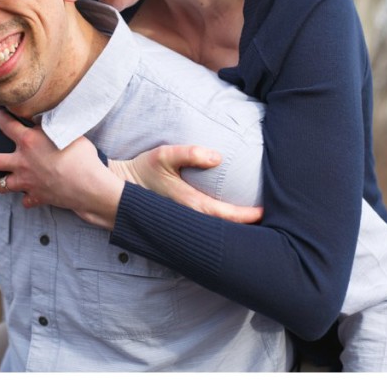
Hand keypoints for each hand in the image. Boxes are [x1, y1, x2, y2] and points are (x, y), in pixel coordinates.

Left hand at [0, 108, 124, 229]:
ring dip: (0, 184)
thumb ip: (50, 126)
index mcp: (28, 142)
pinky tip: (30, 197)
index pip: (6, 125)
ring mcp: (27, 182)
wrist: (88, 187)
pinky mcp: (37, 197)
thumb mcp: (67, 132)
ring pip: (3, 185)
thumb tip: (40, 119)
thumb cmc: (82, 156)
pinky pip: (27, 200)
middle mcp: (22, 162)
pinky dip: (28, 198)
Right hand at [109, 145, 263, 223]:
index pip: (223, 214)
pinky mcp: (177, 225)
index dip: (245, 216)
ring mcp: (182, 224)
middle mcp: (187, 219)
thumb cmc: (142, 171)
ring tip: (254, 226)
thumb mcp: (163, 155)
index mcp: (188, 204)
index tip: (263, 212)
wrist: (118, 189)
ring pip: (213, 232)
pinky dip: (217, 230)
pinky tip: (227, 228)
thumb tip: (217, 157)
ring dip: (233, 230)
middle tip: (268, 223)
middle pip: (223, 230)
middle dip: (245, 228)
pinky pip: (203, 231)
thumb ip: (190, 154)